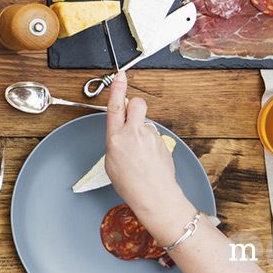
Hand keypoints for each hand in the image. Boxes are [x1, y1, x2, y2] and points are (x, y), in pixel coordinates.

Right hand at [104, 73, 185, 214]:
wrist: (155, 196)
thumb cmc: (131, 184)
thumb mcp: (110, 161)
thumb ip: (115, 140)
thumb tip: (120, 131)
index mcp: (116, 138)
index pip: (116, 106)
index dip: (118, 88)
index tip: (120, 75)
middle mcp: (134, 134)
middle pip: (137, 103)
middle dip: (134, 103)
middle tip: (131, 114)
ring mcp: (151, 137)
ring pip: (145, 122)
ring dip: (142, 131)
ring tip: (140, 152)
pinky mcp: (162, 142)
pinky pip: (153, 135)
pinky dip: (150, 143)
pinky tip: (148, 158)